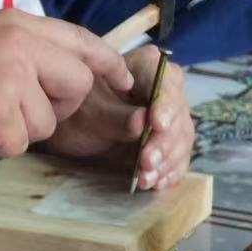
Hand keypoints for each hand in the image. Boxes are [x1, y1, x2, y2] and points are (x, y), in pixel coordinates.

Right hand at [0, 9, 134, 160]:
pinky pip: (20, 143)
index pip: (80, 39)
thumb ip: (18, 49)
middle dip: (58, 105)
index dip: (106, 61)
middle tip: (18, 109)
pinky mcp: (2, 117)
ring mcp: (14, 81)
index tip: (122, 77)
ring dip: (19, 130)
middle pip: (77, 84)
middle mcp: (21, 47)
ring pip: (48, 121)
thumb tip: (56, 72)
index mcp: (15, 24)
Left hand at [40, 44, 193, 190]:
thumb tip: (142, 122)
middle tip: (147, 162)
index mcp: (146, 67)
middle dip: (164, 142)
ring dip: (166, 161)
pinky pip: (177, 157)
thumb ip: (114, 117)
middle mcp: (165, 89)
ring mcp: (170, 117)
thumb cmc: (76, 111)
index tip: (158, 125)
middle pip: (178, 114)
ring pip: (181, 138)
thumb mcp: (88, 112)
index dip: (166, 104)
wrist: (70, 130)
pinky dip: (169, 172)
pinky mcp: (168, 142)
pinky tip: (157, 183)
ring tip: (146, 178)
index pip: (166, 83)